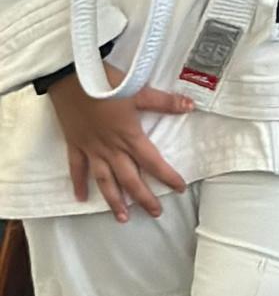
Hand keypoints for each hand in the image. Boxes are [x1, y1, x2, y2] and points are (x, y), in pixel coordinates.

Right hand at [46, 64, 194, 220]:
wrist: (70, 78)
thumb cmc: (106, 83)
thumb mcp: (138, 90)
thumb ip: (164, 102)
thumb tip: (190, 106)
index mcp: (129, 136)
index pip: (152, 161)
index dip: (167, 176)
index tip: (180, 188)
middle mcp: (111, 148)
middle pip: (130, 178)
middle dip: (143, 197)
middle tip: (155, 212)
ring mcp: (91, 149)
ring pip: (104, 180)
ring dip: (113, 200)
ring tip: (122, 217)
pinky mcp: (75, 144)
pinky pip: (77, 168)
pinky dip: (78, 183)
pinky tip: (80, 198)